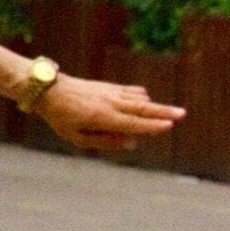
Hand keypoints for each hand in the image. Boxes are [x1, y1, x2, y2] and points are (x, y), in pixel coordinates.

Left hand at [33, 73, 185, 149]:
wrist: (47, 88)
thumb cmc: (60, 117)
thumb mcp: (76, 137)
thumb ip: (105, 141)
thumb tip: (131, 143)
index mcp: (102, 117)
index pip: (133, 123)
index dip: (152, 126)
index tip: (169, 126)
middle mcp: (110, 103)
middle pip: (142, 108)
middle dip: (163, 112)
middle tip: (183, 114)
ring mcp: (109, 92)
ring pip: (138, 99)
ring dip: (155, 105)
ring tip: (171, 111)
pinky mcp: (107, 86)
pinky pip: (129, 91)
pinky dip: (140, 96)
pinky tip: (146, 99)